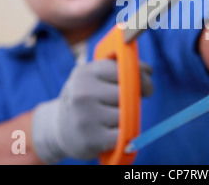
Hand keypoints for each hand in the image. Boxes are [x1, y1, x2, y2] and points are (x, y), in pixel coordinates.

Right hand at [31, 59, 152, 163]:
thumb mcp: (96, 77)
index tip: (144, 87)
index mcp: (85, 73)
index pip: (124, 71)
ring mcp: (85, 117)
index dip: (139, 78)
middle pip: (127, 93)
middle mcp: (83, 93)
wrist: (59, 128)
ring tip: (111, 118)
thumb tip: (149, 71)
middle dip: (133, 99)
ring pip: (126, 114)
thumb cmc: (87, 98)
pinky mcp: (92, 139)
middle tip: (126, 105)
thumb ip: (123, 69)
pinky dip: (124, 134)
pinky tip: (113, 131)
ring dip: (126, 118)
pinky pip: (124, 134)